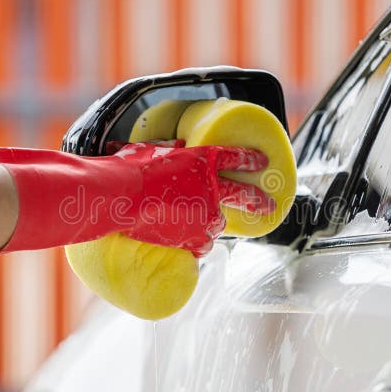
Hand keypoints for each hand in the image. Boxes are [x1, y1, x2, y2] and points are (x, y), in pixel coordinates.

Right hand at [113, 140, 273, 255]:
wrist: (120, 197)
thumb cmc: (130, 169)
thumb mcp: (150, 150)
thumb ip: (168, 148)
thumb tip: (173, 147)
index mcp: (202, 160)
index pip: (235, 157)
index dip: (250, 159)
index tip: (262, 161)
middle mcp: (211, 187)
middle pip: (244, 194)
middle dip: (259, 200)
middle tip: (269, 205)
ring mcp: (206, 214)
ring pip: (217, 222)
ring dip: (208, 222)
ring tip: (190, 223)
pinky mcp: (195, 238)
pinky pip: (202, 244)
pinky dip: (194, 243)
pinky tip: (182, 240)